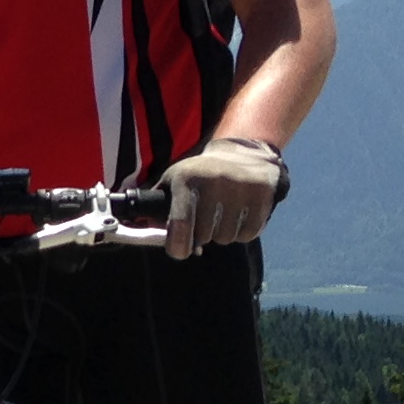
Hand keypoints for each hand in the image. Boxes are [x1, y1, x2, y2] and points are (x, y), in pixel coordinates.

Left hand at [161, 136, 286, 259]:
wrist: (243, 151)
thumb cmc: (200, 174)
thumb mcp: (174, 180)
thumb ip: (157, 206)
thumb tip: (141, 228)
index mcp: (187, 178)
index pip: (182, 222)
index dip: (179, 244)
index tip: (180, 252)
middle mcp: (214, 181)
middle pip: (205, 235)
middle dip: (202, 236)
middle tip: (205, 221)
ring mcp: (240, 187)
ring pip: (226, 237)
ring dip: (223, 235)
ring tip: (222, 215)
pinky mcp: (262, 194)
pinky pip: (248, 234)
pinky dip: (243, 232)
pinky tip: (239, 215)